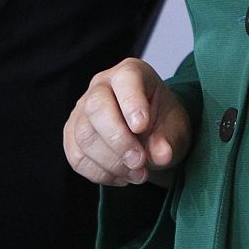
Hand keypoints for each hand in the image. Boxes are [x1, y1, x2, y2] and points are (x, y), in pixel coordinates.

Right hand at [64, 58, 190, 187]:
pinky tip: (121, 176)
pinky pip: (77, 158)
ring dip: (112, 163)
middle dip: (118, 140)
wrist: (151, 138)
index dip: (132, 102)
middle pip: (96, 106)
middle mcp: (101, 85)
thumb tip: (161, 155)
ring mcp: (82, 110)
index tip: (142, 127)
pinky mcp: (72, 136)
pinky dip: (101, 173)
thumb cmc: (163, 125)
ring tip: (138, 174)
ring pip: (84, 136)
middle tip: (140, 162)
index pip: (125, 79)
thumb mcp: (176, 130)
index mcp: (131, 72)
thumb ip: (168, 140)